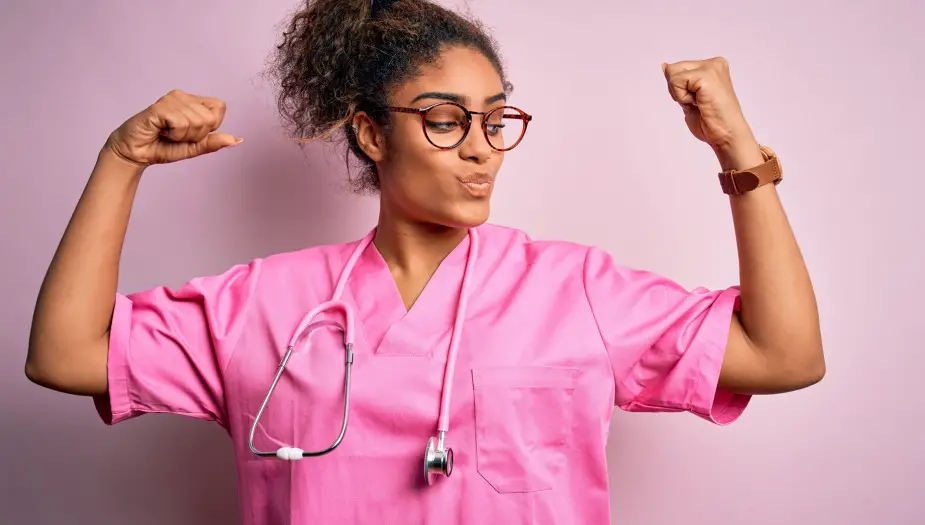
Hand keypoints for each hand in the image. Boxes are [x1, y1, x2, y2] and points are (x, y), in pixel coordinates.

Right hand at [106, 89, 241, 167]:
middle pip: (210, 118)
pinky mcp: (159, 107)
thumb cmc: (162, 147)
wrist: (136, 153)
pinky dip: (174, 134)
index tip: (191, 133)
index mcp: (193, 102)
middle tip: (177, 135)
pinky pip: (181, 123)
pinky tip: (161, 131)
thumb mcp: (194, 147)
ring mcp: (171, 99)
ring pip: (196, 122)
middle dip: (196, 135)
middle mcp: (183, 96)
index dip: (211, 126)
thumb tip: (237, 140)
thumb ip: (213, 142)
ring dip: (183, 136)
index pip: (219, 107)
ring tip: (167, 133)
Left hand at [662, 57, 760, 168]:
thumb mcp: (689, 97)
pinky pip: (676, 82)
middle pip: (673, 69)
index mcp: (712, 66)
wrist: (727, 136)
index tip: (698, 101)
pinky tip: (699, 103)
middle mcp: (714, 63)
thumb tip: (664, 66)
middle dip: (678, 90)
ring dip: (680, 95)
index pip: (677, 69)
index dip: (679, 90)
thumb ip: (679, 81)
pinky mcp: (706, 75)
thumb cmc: (711, 122)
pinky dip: (682, 97)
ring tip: (700, 103)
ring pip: (673, 74)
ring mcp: (711, 67)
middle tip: (698, 103)